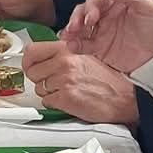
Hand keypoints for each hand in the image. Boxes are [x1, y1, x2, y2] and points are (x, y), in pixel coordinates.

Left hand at [21, 39, 138, 125]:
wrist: (124, 98)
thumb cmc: (108, 80)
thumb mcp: (85, 57)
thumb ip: (63, 55)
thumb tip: (41, 58)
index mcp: (68, 49)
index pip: (32, 51)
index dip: (28, 61)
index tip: (30, 67)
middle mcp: (65, 62)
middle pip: (32, 72)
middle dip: (39, 80)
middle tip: (52, 83)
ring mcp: (64, 80)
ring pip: (39, 88)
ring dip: (48, 93)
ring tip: (65, 91)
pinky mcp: (66, 97)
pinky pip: (47, 102)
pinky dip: (55, 103)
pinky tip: (68, 100)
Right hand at [61, 0, 152, 74]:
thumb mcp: (150, 7)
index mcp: (117, 3)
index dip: (91, 6)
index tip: (91, 16)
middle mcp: (106, 15)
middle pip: (84, 12)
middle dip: (77, 17)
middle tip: (76, 26)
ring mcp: (102, 32)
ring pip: (80, 27)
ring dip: (71, 30)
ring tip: (67, 35)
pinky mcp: (100, 48)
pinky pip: (83, 45)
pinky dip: (74, 44)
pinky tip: (71, 45)